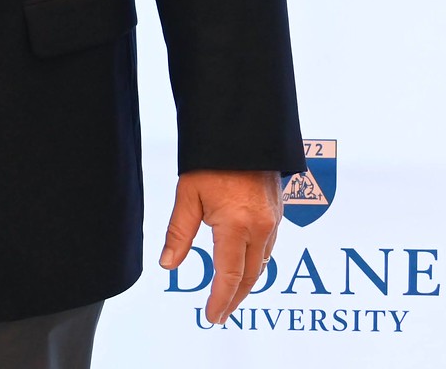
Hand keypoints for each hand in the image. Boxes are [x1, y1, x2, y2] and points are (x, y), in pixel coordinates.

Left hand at [156, 169, 282, 324]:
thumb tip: (167, 264)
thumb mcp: (187, 195)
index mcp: (237, 225)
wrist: (243, 130)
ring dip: (247, 282)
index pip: (229, 275)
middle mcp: (261, 227)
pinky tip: (245, 265)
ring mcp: (273, 220)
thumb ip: (178, 233)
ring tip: (230, 295)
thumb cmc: (211, 160)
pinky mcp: (278, 212)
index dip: (221, 299)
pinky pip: (269, 247)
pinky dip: (256, 262)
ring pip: (262, 263)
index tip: (212, 316)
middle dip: (235, 298)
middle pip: (250, 276)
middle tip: (221, 314)